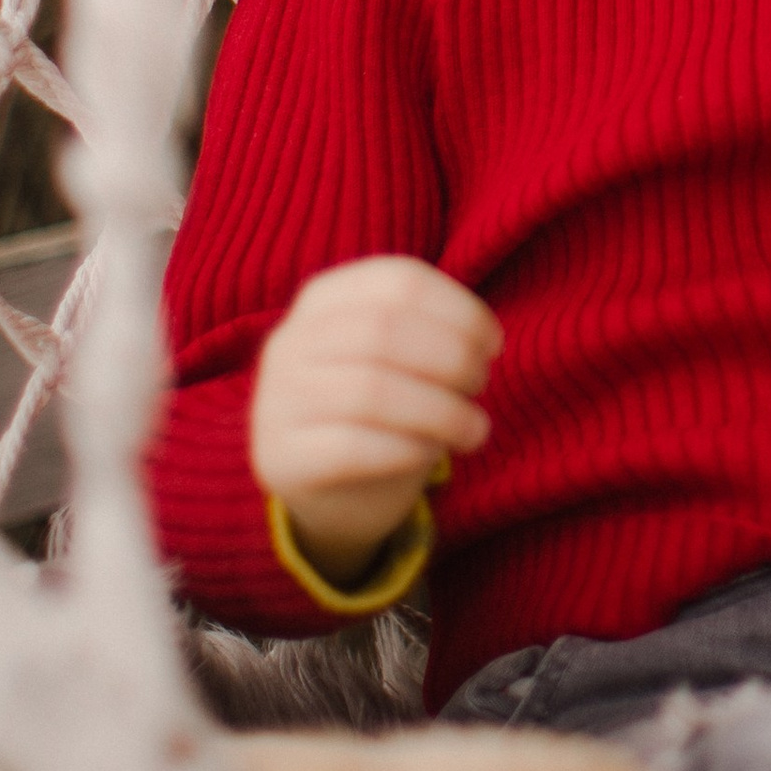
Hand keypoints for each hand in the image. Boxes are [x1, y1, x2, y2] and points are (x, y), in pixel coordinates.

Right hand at [251, 257, 499, 584]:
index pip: (400, 282)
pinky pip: (352, 448)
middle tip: (480, 386)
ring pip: (370, 391)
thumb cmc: (383, 410)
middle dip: (452, 358)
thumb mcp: (401, 355)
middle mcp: (291, 341)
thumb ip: (432, 333)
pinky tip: (432, 454)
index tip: (493, 345)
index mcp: (325, 298)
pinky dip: (408, 449)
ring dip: (441, 411)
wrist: (331, 489)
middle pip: (384, 330)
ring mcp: (277, 401)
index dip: (460, 310)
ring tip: (474, 429)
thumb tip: (483, 342)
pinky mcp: (281, 459)